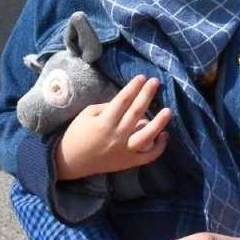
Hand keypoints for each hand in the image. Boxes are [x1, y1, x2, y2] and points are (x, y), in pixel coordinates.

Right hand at [55, 75, 172, 180]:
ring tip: (168, 110)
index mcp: (104, 122)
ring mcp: (124, 150)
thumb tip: (129, 101)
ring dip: (159, 123)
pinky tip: (165, 135)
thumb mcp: (87, 114)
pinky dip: (159, 147)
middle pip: (136, 113)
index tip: (142, 77)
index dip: (133, 87)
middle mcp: (116, 136)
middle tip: (155, 82)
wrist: (71, 161)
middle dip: (146, 95)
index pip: (123, 100)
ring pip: (146, 136)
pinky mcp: (128, 162)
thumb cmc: (77, 134)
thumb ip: (108, 106)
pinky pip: (148, 157)